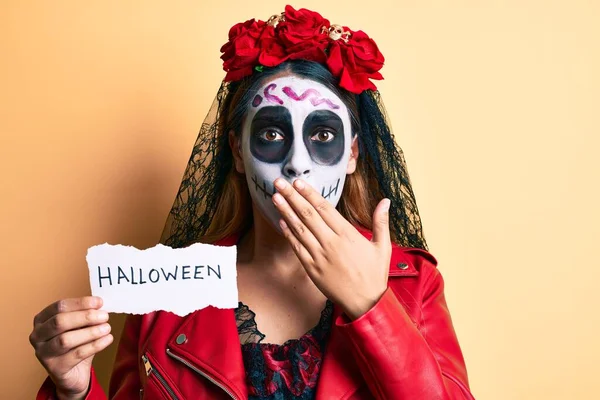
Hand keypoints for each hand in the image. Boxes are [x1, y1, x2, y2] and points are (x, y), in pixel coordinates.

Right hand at [29, 297, 112, 399]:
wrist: (74, 373)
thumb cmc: (76, 344)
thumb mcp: (80, 326)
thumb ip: (85, 315)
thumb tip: (99, 305)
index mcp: (42, 320)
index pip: (59, 306)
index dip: (81, 303)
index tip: (99, 302)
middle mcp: (38, 335)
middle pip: (60, 322)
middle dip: (85, 317)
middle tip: (104, 316)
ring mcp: (43, 353)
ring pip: (66, 339)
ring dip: (90, 332)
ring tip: (107, 328)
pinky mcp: (55, 368)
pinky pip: (77, 354)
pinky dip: (95, 345)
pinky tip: (107, 339)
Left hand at [272, 178, 391, 319]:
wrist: (365, 304)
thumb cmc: (374, 275)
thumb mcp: (383, 247)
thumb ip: (381, 222)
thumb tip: (386, 201)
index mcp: (347, 235)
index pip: (325, 208)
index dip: (310, 194)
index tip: (298, 181)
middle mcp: (331, 243)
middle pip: (308, 214)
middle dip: (292, 196)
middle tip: (279, 182)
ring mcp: (319, 256)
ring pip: (299, 229)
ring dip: (285, 211)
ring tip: (275, 196)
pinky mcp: (311, 268)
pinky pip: (297, 247)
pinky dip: (288, 233)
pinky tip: (281, 221)